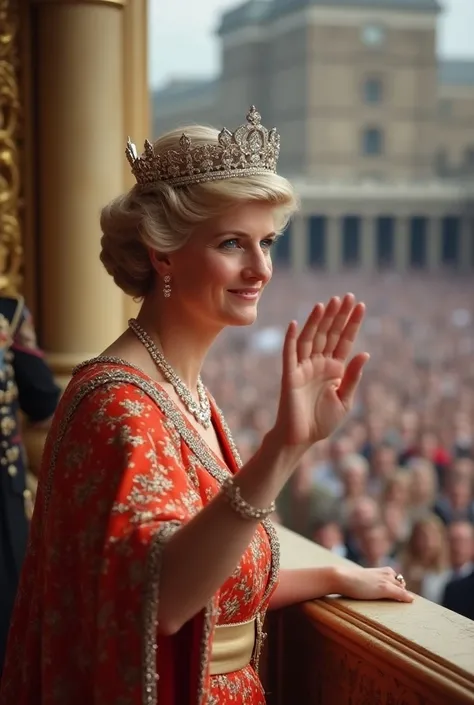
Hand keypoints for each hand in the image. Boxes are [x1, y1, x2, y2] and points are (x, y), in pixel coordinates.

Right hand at [275, 294, 368, 446]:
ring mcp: (303, 367)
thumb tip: (365, 353)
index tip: (360, 304)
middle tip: (346, 296)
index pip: (344, 340)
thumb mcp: (345, 400)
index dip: (351, 323)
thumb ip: (353, 377)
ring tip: (326, 303)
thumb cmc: (322, 422)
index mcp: (334, 368)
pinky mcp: (289, 375)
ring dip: (317, 321)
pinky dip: (292, 338)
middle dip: (337, 316)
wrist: (301, 439)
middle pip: (329, 334)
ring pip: (311, 338)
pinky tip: (296, 323)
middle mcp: (319, 363)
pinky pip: (290, 353)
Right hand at [335, 565, 414, 602]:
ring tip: (403, 606)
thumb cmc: (350, 580)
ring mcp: (387, 580)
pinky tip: (410, 602)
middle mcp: (388, 573)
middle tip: (401, 603)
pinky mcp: (385, 588)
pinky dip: (406, 598)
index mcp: (384, 570)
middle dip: (402, 593)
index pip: (398, 581)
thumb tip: (375, 590)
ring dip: (403, 597)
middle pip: (402, 586)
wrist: (342, 577)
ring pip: (402, 589)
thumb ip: (374, 583)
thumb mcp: (366, 580)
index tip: (399, 597)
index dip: (398, 589)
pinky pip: (401, 594)